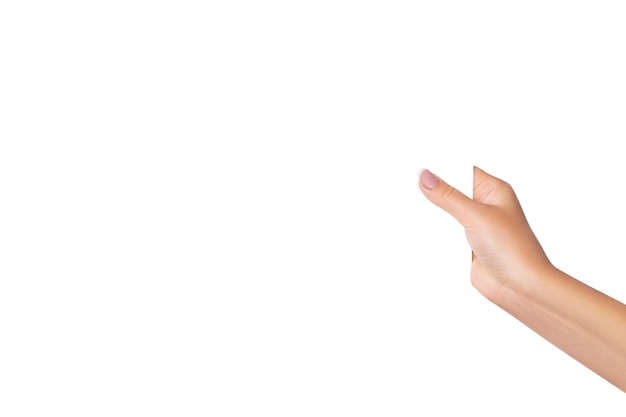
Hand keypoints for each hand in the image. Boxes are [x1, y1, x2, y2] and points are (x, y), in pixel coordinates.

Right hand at [418, 167, 552, 302]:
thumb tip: (426, 176)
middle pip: (451, 190)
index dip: (441, 166)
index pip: (461, 169)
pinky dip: (434, 233)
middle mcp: (484, 206)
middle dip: (433, 190)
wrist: (520, 288)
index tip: (418, 165)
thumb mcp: (476, 216)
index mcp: (493, 190)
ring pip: (445, 213)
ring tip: (412, 206)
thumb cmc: (514, 249)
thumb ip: (448, 196)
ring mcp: (475, 226)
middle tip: (411, 185)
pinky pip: (444, 233)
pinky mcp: (467, 245)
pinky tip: (421, 229)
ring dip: (433, 214)